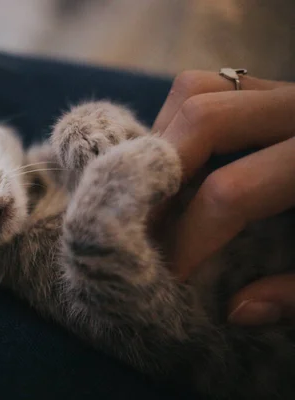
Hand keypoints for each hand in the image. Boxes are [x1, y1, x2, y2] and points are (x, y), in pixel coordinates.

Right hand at [154, 70, 294, 325]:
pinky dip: (178, 123)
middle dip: (160, 178)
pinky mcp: (271, 89)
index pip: (232, 192)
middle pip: (204, 119)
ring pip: (198, 91)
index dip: (191, 240)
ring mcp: (285, 91)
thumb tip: (237, 309)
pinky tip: (180, 164)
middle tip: (148, 227)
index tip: (172, 275)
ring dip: (164, 140)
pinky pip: (206, 88)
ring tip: (160, 191)